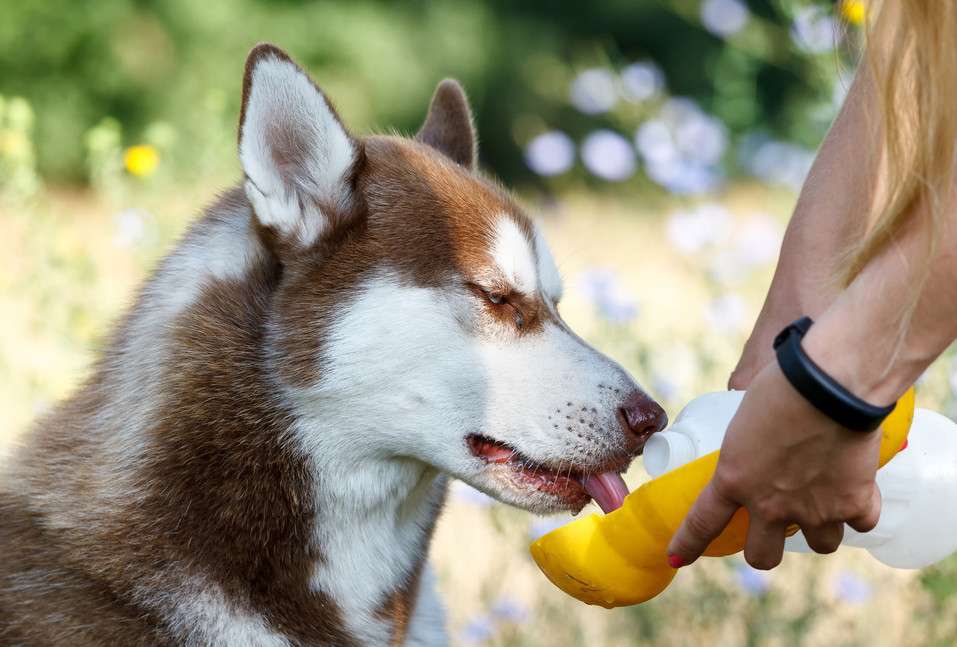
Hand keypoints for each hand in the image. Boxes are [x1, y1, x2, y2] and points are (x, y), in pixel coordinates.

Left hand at [667, 361, 882, 569]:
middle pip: (763, 557)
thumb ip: (748, 437)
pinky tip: (857, 487)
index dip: (688, 544)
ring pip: (820, 545)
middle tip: (774, 527)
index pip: (702, 522)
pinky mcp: (853, 505)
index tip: (676, 558)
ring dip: (822, 528)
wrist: (830, 385)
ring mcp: (813, 510)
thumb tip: (752, 430)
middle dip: (766, 548)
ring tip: (824, 502)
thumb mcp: (746, 413)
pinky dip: (861, 509)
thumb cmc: (783, 384)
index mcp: (733, 479)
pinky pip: (861, 523)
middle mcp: (770, 505)